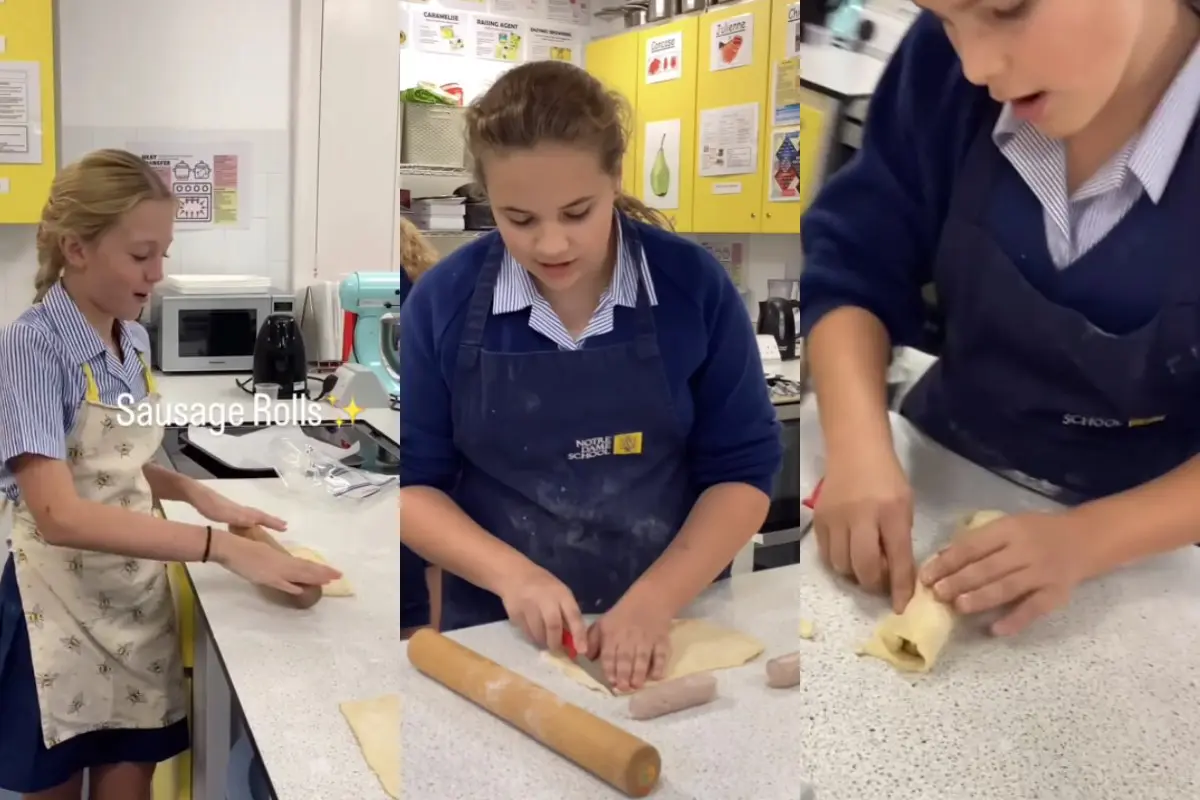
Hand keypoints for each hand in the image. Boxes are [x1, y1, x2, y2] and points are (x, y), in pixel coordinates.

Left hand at [189, 486, 286, 531]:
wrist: (196, 494)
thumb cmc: (208, 504)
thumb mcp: (223, 513)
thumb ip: (238, 518)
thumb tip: (255, 522)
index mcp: (241, 511)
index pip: (260, 517)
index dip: (272, 522)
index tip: (285, 527)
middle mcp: (240, 509)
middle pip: (259, 514)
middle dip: (271, 520)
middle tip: (284, 525)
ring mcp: (233, 509)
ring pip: (252, 515)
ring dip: (262, 520)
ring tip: (270, 524)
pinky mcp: (226, 510)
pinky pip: (244, 516)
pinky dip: (251, 520)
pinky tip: (246, 523)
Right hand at [215, 533, 341, 595]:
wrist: (229, 546)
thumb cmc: (242, 545)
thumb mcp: (261, 551)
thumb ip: (271, 558)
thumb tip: (279, 563)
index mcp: (279, 556)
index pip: (303, 563)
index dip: (317, 567)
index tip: (330, 570)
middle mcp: (280, 562)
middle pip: (306, 568)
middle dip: (323, 572)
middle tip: (339, 575)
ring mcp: (274, 570)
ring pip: (299, 574)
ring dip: (314, 578)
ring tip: (330, 580)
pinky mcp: (265, 577)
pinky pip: (281, 583)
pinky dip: (291, 587)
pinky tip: (302, 590)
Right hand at [497, 564, 586, 651]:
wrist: (514, 575)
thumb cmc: (543, 585)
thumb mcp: (559, 592)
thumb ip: (567, 612)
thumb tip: (574, 639)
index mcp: (561, 593)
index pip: (573, 615)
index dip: (579, 634)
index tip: (582, 650)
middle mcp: (545, 598)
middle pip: (553, 626)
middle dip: (556, 642)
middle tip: (557, 648)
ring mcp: (528, 605)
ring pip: (538, 633)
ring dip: (543, 642)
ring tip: (545, 640)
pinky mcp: (515, 613)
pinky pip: (526, 633)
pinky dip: (532, 638)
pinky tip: (534, 633)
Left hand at [587, 598, 672, 692]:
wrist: (649, 600)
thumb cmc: (622, 616)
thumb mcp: (603, 623)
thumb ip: (592, 641)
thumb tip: (586, 658)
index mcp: (612, 634)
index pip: (609, 653)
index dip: (610, 668)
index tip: (611, 682)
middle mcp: (628, 637)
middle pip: (625, 657)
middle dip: (624, 674)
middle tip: (623, 688)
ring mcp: (646, 639)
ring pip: (642, 657)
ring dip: (639, 672)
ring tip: (637, 685)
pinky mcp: (661, 640)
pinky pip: (660, 654)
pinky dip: (659, 665)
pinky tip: (656, 677)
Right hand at [815, 443, 915, 611]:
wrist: (854, 448)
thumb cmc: (886, 477)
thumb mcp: (904, 505)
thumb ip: (900, 539)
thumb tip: (896, 576)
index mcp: (891, 512)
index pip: (898, 559)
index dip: (900, 588)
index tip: (901, 607)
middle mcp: (861, 516)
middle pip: (865, 568)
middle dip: (874, 584)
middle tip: (881, 583)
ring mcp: (836, 518)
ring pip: (842, 566)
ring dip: (855, 574)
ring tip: (864, 565)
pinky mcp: (818, 520)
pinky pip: (826, 555)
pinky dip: (838, 562)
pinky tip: (848, 553)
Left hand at [920, 511, 1089, 636]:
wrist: (1085, 539)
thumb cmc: (1036, 533)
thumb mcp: (1008, 526)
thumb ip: (979, 541)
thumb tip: (941, 558)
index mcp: (1009, 529)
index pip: (973, 546)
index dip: (948, 561)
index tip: (926, 576)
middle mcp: (1026, 550)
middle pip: (987, 568)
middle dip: (959, 582)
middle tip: (937, 594)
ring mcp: (1043, 572)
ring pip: (1007, 587)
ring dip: (980, 598)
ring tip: (958, 607)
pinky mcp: (1056, 594)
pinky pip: (1034, 609)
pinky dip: (1015, 620)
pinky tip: (995, 630)